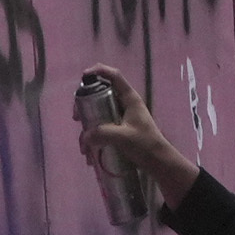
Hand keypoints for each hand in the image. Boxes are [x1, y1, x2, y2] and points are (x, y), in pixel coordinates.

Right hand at [74, 65, 200, 206]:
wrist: (157, 162)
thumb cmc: (145, 145)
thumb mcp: (124, 137)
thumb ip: (103, 133)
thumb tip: (85, 136)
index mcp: (129, 99)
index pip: (114, 76)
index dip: (99, 71)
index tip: (84, 75)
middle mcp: (124, 105)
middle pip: (100, 96)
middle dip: (85, 106)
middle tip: (76, 117)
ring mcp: (120, 118)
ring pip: (97, 116)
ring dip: (87, 131)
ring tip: (85, 150)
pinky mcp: (118, 131)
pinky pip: (101, 130)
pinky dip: (93, 141)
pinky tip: (90, 157)